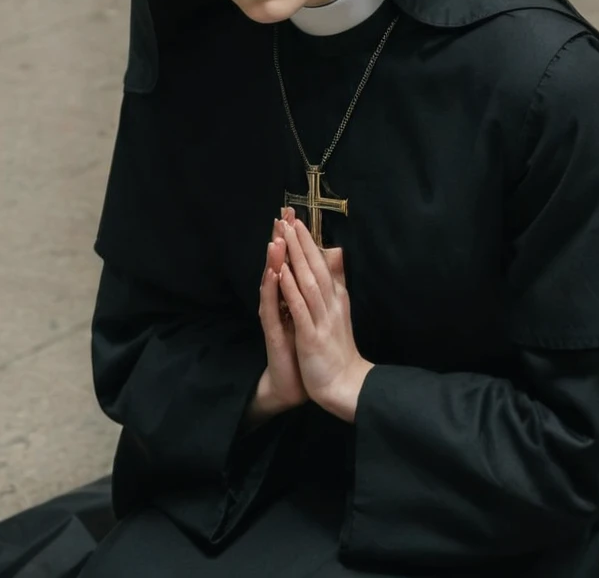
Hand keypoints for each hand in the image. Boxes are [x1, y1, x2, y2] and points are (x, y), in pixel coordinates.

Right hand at [253, 217, 308, 420]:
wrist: (295, 384)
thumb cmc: (303, 346)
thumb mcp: (313, 312)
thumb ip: (315, 287)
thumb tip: (326, 263)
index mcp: (291, 296)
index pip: (291, 261)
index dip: (292, 238)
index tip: (294, 213)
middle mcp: (280, 302)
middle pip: (278, 266)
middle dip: (280, 241)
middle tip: (281, 216)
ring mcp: (274, 317)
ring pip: (272, 284)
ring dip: (273, 262)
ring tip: (276, 240)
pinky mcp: (273, 333)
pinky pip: (272, 308)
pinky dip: (273, 291)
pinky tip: (274, 275)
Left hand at [278, 215, 373, 421]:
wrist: (346, 386)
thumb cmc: (339, 350)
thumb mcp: (340, 311)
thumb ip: (336, 283)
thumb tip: (337, 254)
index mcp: (336, 298)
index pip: (321, 264)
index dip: (308, 241)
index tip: (296, 219)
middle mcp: (331, 304)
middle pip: (314, 266)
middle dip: (300, 240)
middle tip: (288, 216)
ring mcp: (322, 319)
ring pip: (307, 281)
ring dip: (295, 256)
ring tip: (284, 234)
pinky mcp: (312, 336)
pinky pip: (300, 308)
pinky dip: (291, 288)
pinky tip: (282, 271)